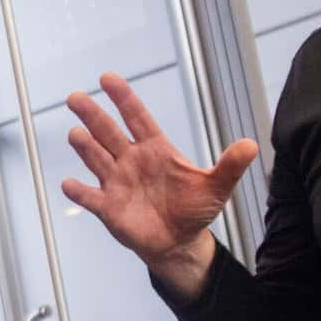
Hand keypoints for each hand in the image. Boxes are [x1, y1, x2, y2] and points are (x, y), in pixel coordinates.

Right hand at [60, 73, 259, 297]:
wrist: (179, 241)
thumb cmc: (194, 209)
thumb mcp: (217, 187)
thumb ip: (230, 166)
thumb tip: (251, 144)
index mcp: (156, 149)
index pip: (137, 117)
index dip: (123, 98)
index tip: (107, 78)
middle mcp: (131, 160)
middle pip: (108, 132)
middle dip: (92, 115)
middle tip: (75, 98)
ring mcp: (117, 183)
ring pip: (97, 159)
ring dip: (85, 147)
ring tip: (76, 135)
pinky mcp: (109, 208)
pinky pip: (90, 198)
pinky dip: (79, 192)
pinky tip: (69, 184)